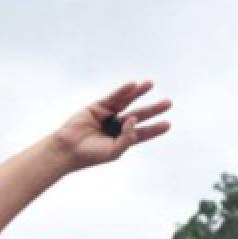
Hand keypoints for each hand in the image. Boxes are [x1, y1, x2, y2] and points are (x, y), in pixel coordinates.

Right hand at [47, 80, 171, 171]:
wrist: (68, 149)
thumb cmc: (91, 154)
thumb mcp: (114, 151)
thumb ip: (127, 138)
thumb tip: (134, 119)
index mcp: (121, 140)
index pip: (142, 133)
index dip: (155, 129)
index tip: (168, 124)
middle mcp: (116, 126)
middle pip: (139, 115)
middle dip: (153, 109)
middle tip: (168, 103)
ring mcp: (107, 115)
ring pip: (127, 102)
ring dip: (139, 93)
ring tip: (151, 84)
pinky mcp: (98, 106)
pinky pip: (113, 97)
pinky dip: (123, 90)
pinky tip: (133, 84)